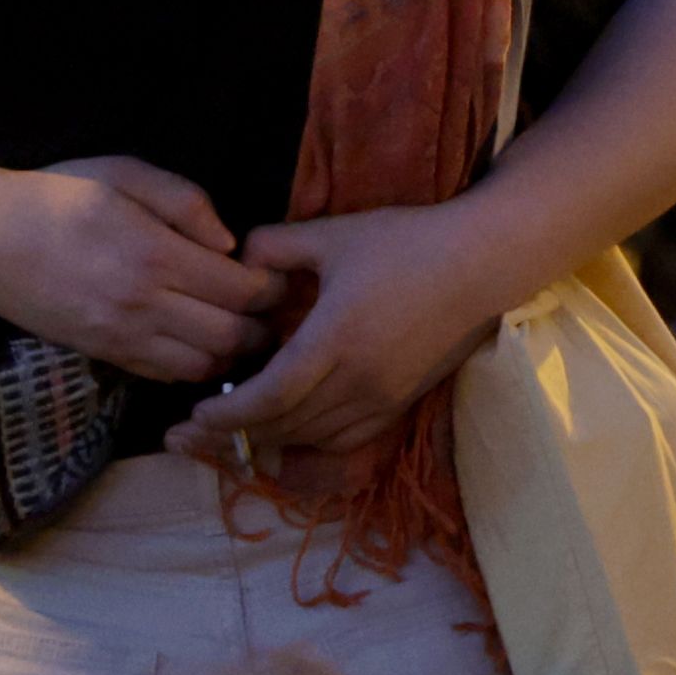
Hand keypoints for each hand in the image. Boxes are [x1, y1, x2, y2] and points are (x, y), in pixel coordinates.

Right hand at [0, 156, 282, 381]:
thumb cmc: (58, 194)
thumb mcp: (126, 172)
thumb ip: (187, 202)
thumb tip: (230, 244)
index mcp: (154, 254)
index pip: (240, 290)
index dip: (271, 287)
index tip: (278, 275)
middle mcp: (141, 305)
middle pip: (229, 337)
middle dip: (260, 327)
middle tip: (267, 309)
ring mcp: (118, 337)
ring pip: (199, 367)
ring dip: (228, 352)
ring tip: (236, 326)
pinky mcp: (100, 354)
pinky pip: (162, 376)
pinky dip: (191, 366)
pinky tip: (196, 340)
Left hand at [170, 202, 510, 470]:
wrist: (481, 263)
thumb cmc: (408, 243)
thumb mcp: (336, 234)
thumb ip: (279, 245)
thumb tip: (239, 260)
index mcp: (334, 340)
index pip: (267, 397)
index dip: (226, 414)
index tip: (194, 414)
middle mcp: (357, 380)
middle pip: (283, 426)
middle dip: (234, 434)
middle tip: (194, 433)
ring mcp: (381, 397)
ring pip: (311, 438)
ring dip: (270, 438)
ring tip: (236, 429)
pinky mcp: (399, 403)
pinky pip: (343, 438)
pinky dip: (309, 440)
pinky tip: (291, 427)